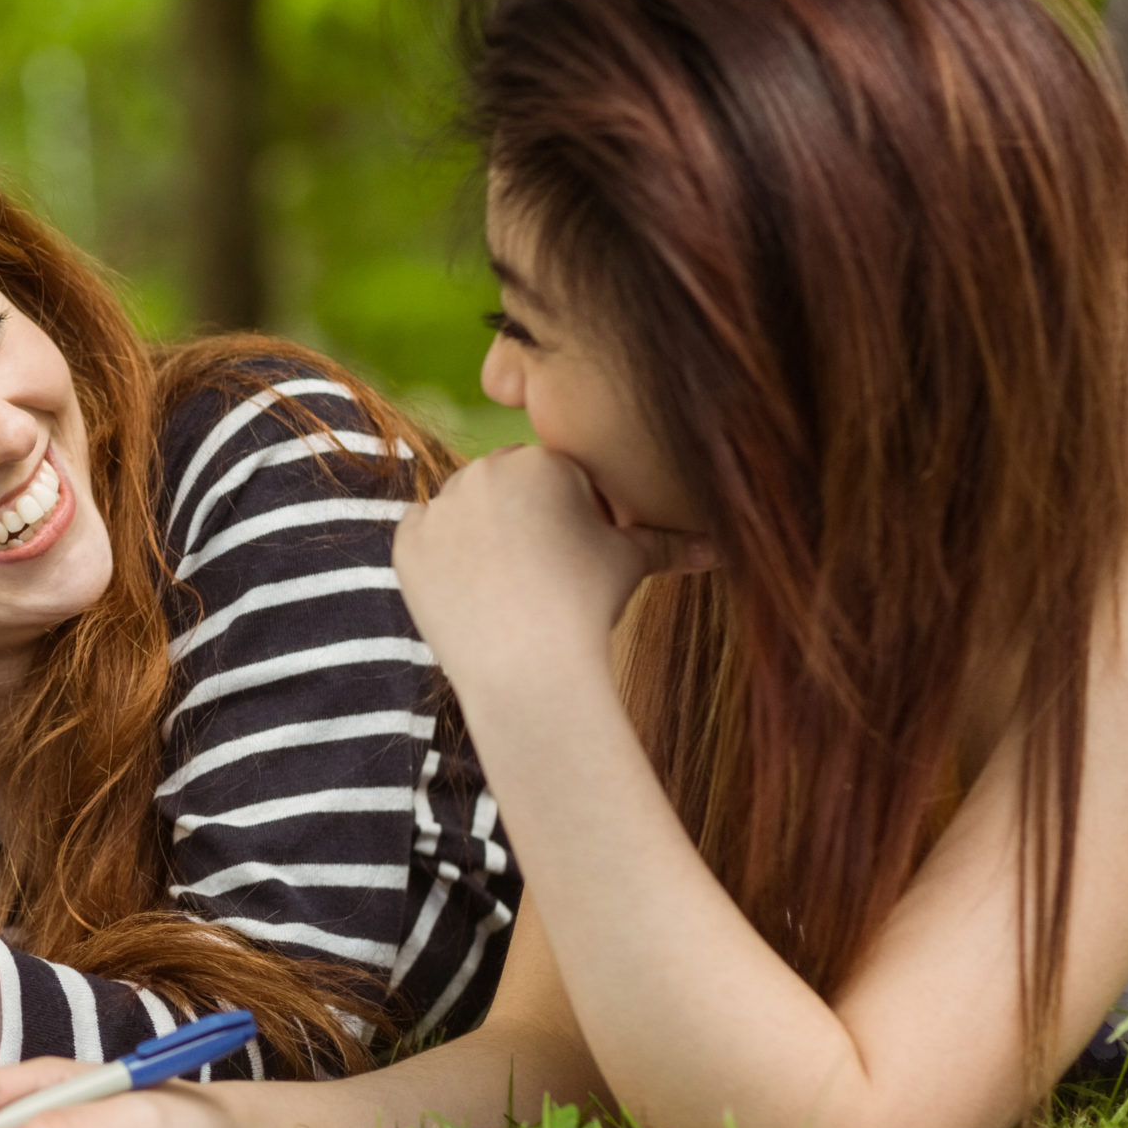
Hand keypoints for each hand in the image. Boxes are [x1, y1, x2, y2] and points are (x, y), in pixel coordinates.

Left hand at [392, 445, 715, 689]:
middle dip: (519, 518)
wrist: (527, 666)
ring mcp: (439, 505)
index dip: (566, 513)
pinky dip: (440, 560)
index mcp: (541, 460)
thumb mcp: (631, 564)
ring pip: (463, 510)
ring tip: (506, 585)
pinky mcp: (406, 543)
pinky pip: (421, 538)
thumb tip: (721, 547)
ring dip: (479, 535)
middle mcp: (484, 470)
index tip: (571, 553)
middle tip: (539, 572)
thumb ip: (668, 543)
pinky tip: (468, 589)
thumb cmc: (587, 607)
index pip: (551, 474)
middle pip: (503, 486)